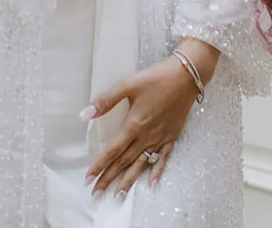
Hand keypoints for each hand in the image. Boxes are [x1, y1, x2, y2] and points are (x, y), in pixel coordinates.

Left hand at [83, 47, 211, 198]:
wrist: (186, 76)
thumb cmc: (156, 78)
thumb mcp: (128, 84)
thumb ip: (106, 100)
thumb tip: (85, 114)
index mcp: (134, 124)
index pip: (113, 150)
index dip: (99, 165)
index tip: (88, 178)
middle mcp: (146, 136)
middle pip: (124, 161)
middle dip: (109, 178)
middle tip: (96, 194)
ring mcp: (160, 138)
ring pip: (141, 164)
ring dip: (128, 181)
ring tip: (117, 196)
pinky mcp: (172, 136)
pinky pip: (162, 158)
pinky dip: (156, 171)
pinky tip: (151, 184)